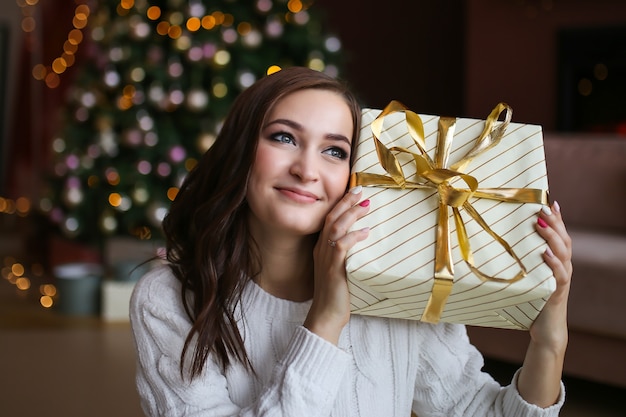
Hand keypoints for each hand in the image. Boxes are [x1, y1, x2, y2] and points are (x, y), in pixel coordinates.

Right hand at [304, 186, 369, 343]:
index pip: (329, 219)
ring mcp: (326, 258)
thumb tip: (363, 241)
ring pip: (336, 228)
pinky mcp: (333, 268)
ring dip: (351, 214)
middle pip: (331, 218)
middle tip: (360, 189)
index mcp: (322, 248)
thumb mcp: (340, 269)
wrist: (325, 314)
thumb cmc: (336, 294)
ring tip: (366, 205)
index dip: (340, 204)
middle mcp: (321, 250)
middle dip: (345, 202)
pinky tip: (366, 232)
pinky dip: (354, 236)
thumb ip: (347, 254)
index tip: (353, 191)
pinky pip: (342, 246)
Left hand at [530, 201, 572, 352]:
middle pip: (563, 239)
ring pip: (563, 253)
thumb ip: (520, 260)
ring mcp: (562, 279)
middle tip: (542, 206)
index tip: (549, 200)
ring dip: (552, 237)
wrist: (544, 329)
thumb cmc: (531, 299)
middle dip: (554, 222)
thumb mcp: (526, 275)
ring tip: (542, 223)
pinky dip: (553, 263)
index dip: (557, 218)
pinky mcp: (557, 292)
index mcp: (556, 261)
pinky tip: (545, 253)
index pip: (559, 235)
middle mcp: (563, 267)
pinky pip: (559, 274)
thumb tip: (499, 243)